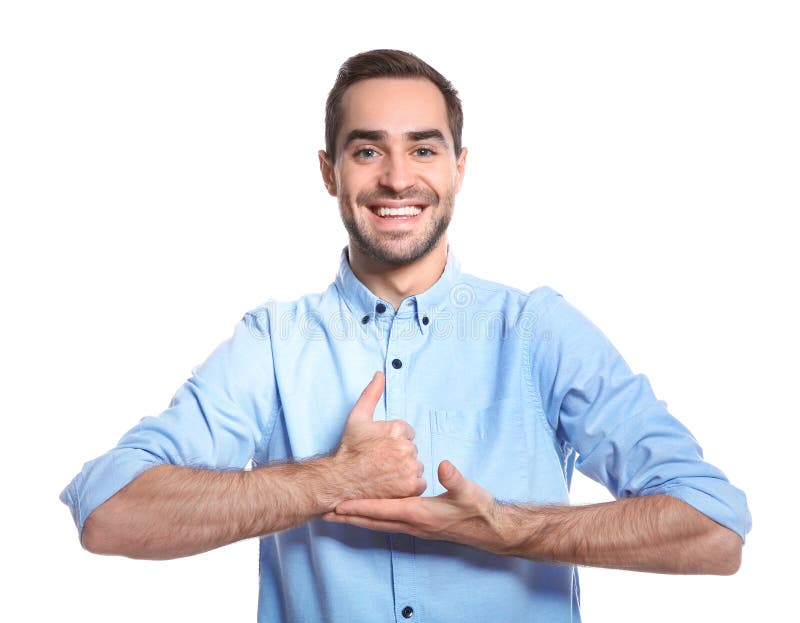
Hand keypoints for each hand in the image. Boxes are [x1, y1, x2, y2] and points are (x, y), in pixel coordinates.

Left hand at [323, 460, 504, 553]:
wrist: (489, 530)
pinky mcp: (419, 526)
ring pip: (379, 524)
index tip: (338, 505)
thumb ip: (455, 479)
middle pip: (374, 521)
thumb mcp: (469, 491)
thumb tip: (443, 465)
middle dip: (349, 517)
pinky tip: (367, 514)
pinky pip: (388, 523)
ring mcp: (415, 527)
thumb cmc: (478, 509)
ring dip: (358, 519)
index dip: (360, 507)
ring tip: (338, 515)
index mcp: (420, 513)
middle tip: (325, 513)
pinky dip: (373, 519)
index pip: (383, 510)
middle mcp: (413, 523)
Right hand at [329, 371, 425, 503]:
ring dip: (406, 470)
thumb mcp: (357, 417)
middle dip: (400, 455)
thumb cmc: (349, 449)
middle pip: (412, 449)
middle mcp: (406, 447)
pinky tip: (393, 484)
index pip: (407, 432)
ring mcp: (409, 468)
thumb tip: (380, 374)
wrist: (341, 481)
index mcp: (396, 429)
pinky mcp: (411, 486)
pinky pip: (420, 482)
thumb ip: (372, 393)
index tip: (379, 448)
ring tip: (386, 474)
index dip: (392, 440)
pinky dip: (409, 485)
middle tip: (381, 462)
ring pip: (416, 466)